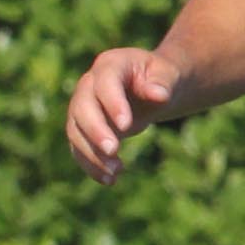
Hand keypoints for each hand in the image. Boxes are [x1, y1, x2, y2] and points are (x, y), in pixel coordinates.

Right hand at [67, 48, 181, 183]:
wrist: (150, 90)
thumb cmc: (160, 79)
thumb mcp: (168, 75)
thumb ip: (162, 82)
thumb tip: (159, 94)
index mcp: (110, 65)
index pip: (105, 83)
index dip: (112, 103)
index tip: (126, 126)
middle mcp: (89, 84)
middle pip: (82, 107)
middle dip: (95, 131)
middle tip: (113, 150)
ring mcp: (82, 107)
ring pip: (76, 131)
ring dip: (92, 154)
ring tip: (116, 172)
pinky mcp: (82, 129)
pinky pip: (79, 148)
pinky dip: (91, 165)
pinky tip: (109, 180)